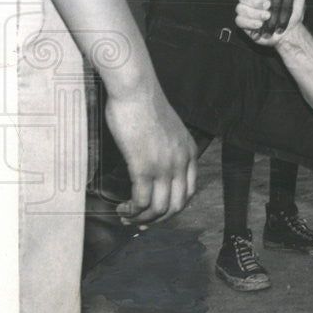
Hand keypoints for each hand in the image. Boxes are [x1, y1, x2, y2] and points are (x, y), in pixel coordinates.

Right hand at [105, 83, 197, 224]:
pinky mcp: (144, 166)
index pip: (189, 192)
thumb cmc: (145, 106)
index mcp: (189, 153)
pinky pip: (142, 200)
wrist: (136, 91)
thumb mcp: (167, 130)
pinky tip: (122, 209)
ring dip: (142, 218)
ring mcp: (164, 166)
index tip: (157, 213)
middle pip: (177, 205)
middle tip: (140, 221)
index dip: (173, 208)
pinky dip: (132, 211)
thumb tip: (154, 163)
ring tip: (127, 217)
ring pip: (160, 208)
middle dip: (158, 219)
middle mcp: (181, 162)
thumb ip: (167, 149)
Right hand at [236, 0, 306, 45]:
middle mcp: (252, 0)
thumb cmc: (294, 13)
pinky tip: (260, 25)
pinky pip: (239, 20)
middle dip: (254, 0)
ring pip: (240, 8)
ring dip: (254, 13)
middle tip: (268, 5)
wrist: (291, 32)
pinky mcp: (245, 23)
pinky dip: (250, 23)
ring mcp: (247, 12)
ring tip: (267, 17)